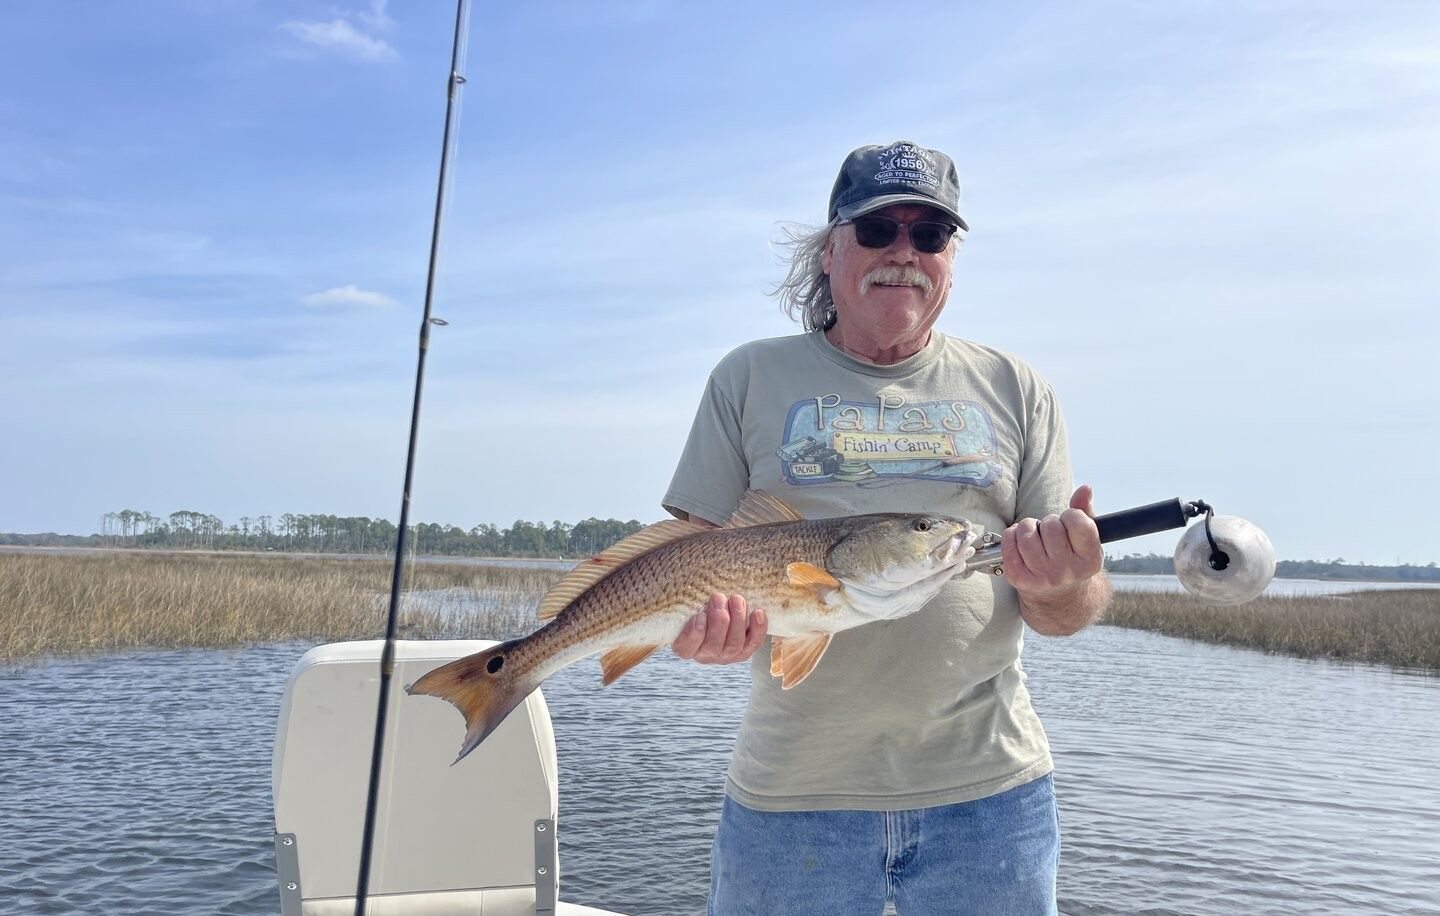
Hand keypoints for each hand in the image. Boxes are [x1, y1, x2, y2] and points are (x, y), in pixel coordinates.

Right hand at [672, 592, 767, 663]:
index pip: (686, 646)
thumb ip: (686, 597)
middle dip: (719, 621)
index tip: (699, 616)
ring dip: (737, 620)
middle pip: (713, 645)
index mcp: (685, 646)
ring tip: (736, 599)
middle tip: (718, 597)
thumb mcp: (687, 601)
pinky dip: (758, 629)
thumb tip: (683, 571)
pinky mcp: (744, 652)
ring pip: (734, 644)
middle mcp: (705, 655)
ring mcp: (726, 655)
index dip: (694, 634)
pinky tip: (758, 612)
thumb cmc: (697, 603)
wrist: (719, 610)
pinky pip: (753, 644)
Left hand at [1001, 484, 1103, 600]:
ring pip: (1027, 534)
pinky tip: (1019, 541)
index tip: (1069, 522)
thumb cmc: (1072, 559)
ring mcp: (1042, 577)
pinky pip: (1008, 545)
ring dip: (1028, 527)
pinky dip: (1011, 536)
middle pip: (1051, 526)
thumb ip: (1085, 512)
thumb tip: (1085, 488)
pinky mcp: (1020, 579)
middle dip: (1049, 522)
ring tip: (1035, 535)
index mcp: (1090, 560)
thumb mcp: (1086, 540)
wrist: (1058, 598)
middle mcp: (1067, 571)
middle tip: (1051, 532)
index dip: (1071, 515)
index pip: (1079, 522)